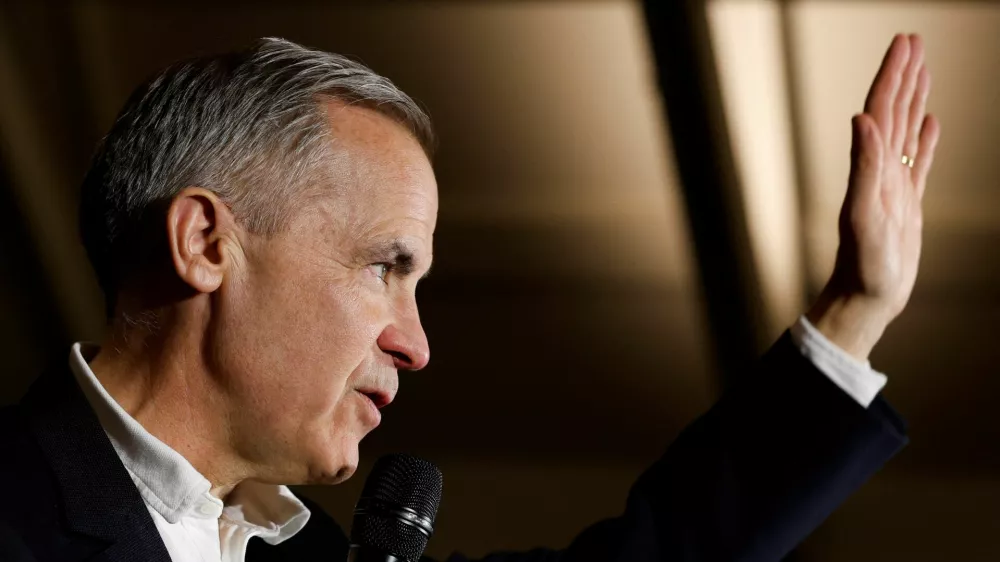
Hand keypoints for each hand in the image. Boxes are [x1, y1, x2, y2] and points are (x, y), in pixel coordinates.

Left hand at [807, 34, 940, 360]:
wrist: (865, 297)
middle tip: (913, 41)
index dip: (892, 76)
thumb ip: (863, 166)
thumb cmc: (862, 265)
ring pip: (906, 130)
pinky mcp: (906, 203)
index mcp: (870, 167)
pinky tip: (931, 122)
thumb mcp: (863, 214)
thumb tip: (862, 119)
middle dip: (902, 75)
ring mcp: (893, 185)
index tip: (905, 44)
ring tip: (922, 68)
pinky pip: (918, 161)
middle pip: (892, 111)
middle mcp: (879, 170)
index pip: (881, 110)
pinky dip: (925, 138)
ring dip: (913, 98)